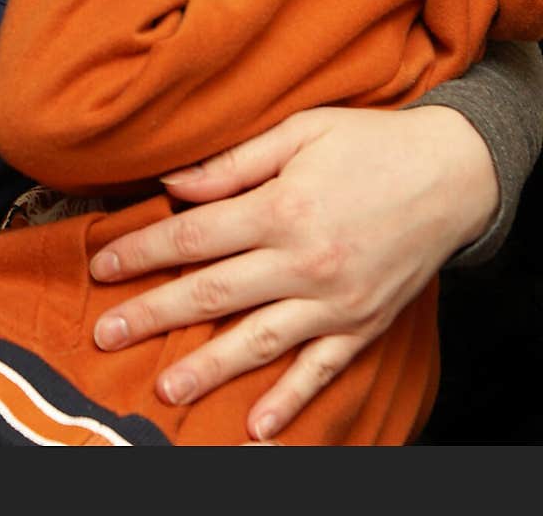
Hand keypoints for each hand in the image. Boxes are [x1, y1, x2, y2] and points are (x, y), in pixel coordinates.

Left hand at [89, 105, 497, 440]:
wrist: (453, 172)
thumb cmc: (369, 142)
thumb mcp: (300, 131)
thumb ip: (234, 162)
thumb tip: (173, 183)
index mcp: (282, 207)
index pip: (193, 237)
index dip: (142, 252)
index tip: (102, 265)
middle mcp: (304, 261)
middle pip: (213, 294)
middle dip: (152, 314)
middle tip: (106, 334)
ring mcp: (335, 300)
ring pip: (258, 341)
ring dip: (208, 366)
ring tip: (165, 389)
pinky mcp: (364, 324)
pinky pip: (321, 368)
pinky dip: (289, 399)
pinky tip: (256, 424)